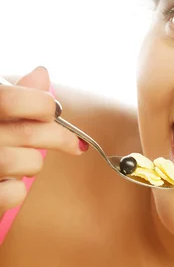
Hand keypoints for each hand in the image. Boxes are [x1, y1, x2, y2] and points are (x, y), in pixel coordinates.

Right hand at [0, 66, 85, 214]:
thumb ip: (12, 95)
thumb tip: (42, 73)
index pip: (9, 99)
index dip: (40, 103)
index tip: (52, 111)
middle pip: (28, 132)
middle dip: (59, 136)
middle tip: (74, 144)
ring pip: (29, 163)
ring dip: (32, 164)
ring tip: (17, 163)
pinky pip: (16, 193)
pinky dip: (16, 190)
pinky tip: (3, 184)